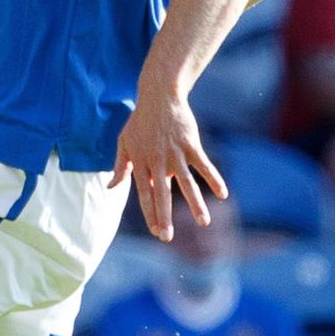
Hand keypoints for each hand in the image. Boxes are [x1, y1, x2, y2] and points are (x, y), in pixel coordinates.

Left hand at [109, 86, 224, 240]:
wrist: (159, 97)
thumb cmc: (140, 122)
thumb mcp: (124, 143)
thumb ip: (120, 167)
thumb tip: (111, 188)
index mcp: (141, 163)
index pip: (145, 194)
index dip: (150, 214)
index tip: (156, 232)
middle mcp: (157, 161)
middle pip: (161, 194)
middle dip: (165, 217)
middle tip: (167, 238)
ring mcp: (175, 154)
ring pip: (186, 183)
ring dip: (195, 204)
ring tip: (204, 222)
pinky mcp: (191, 145)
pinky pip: (204, 165)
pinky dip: (214, 179)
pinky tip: (223, 194)